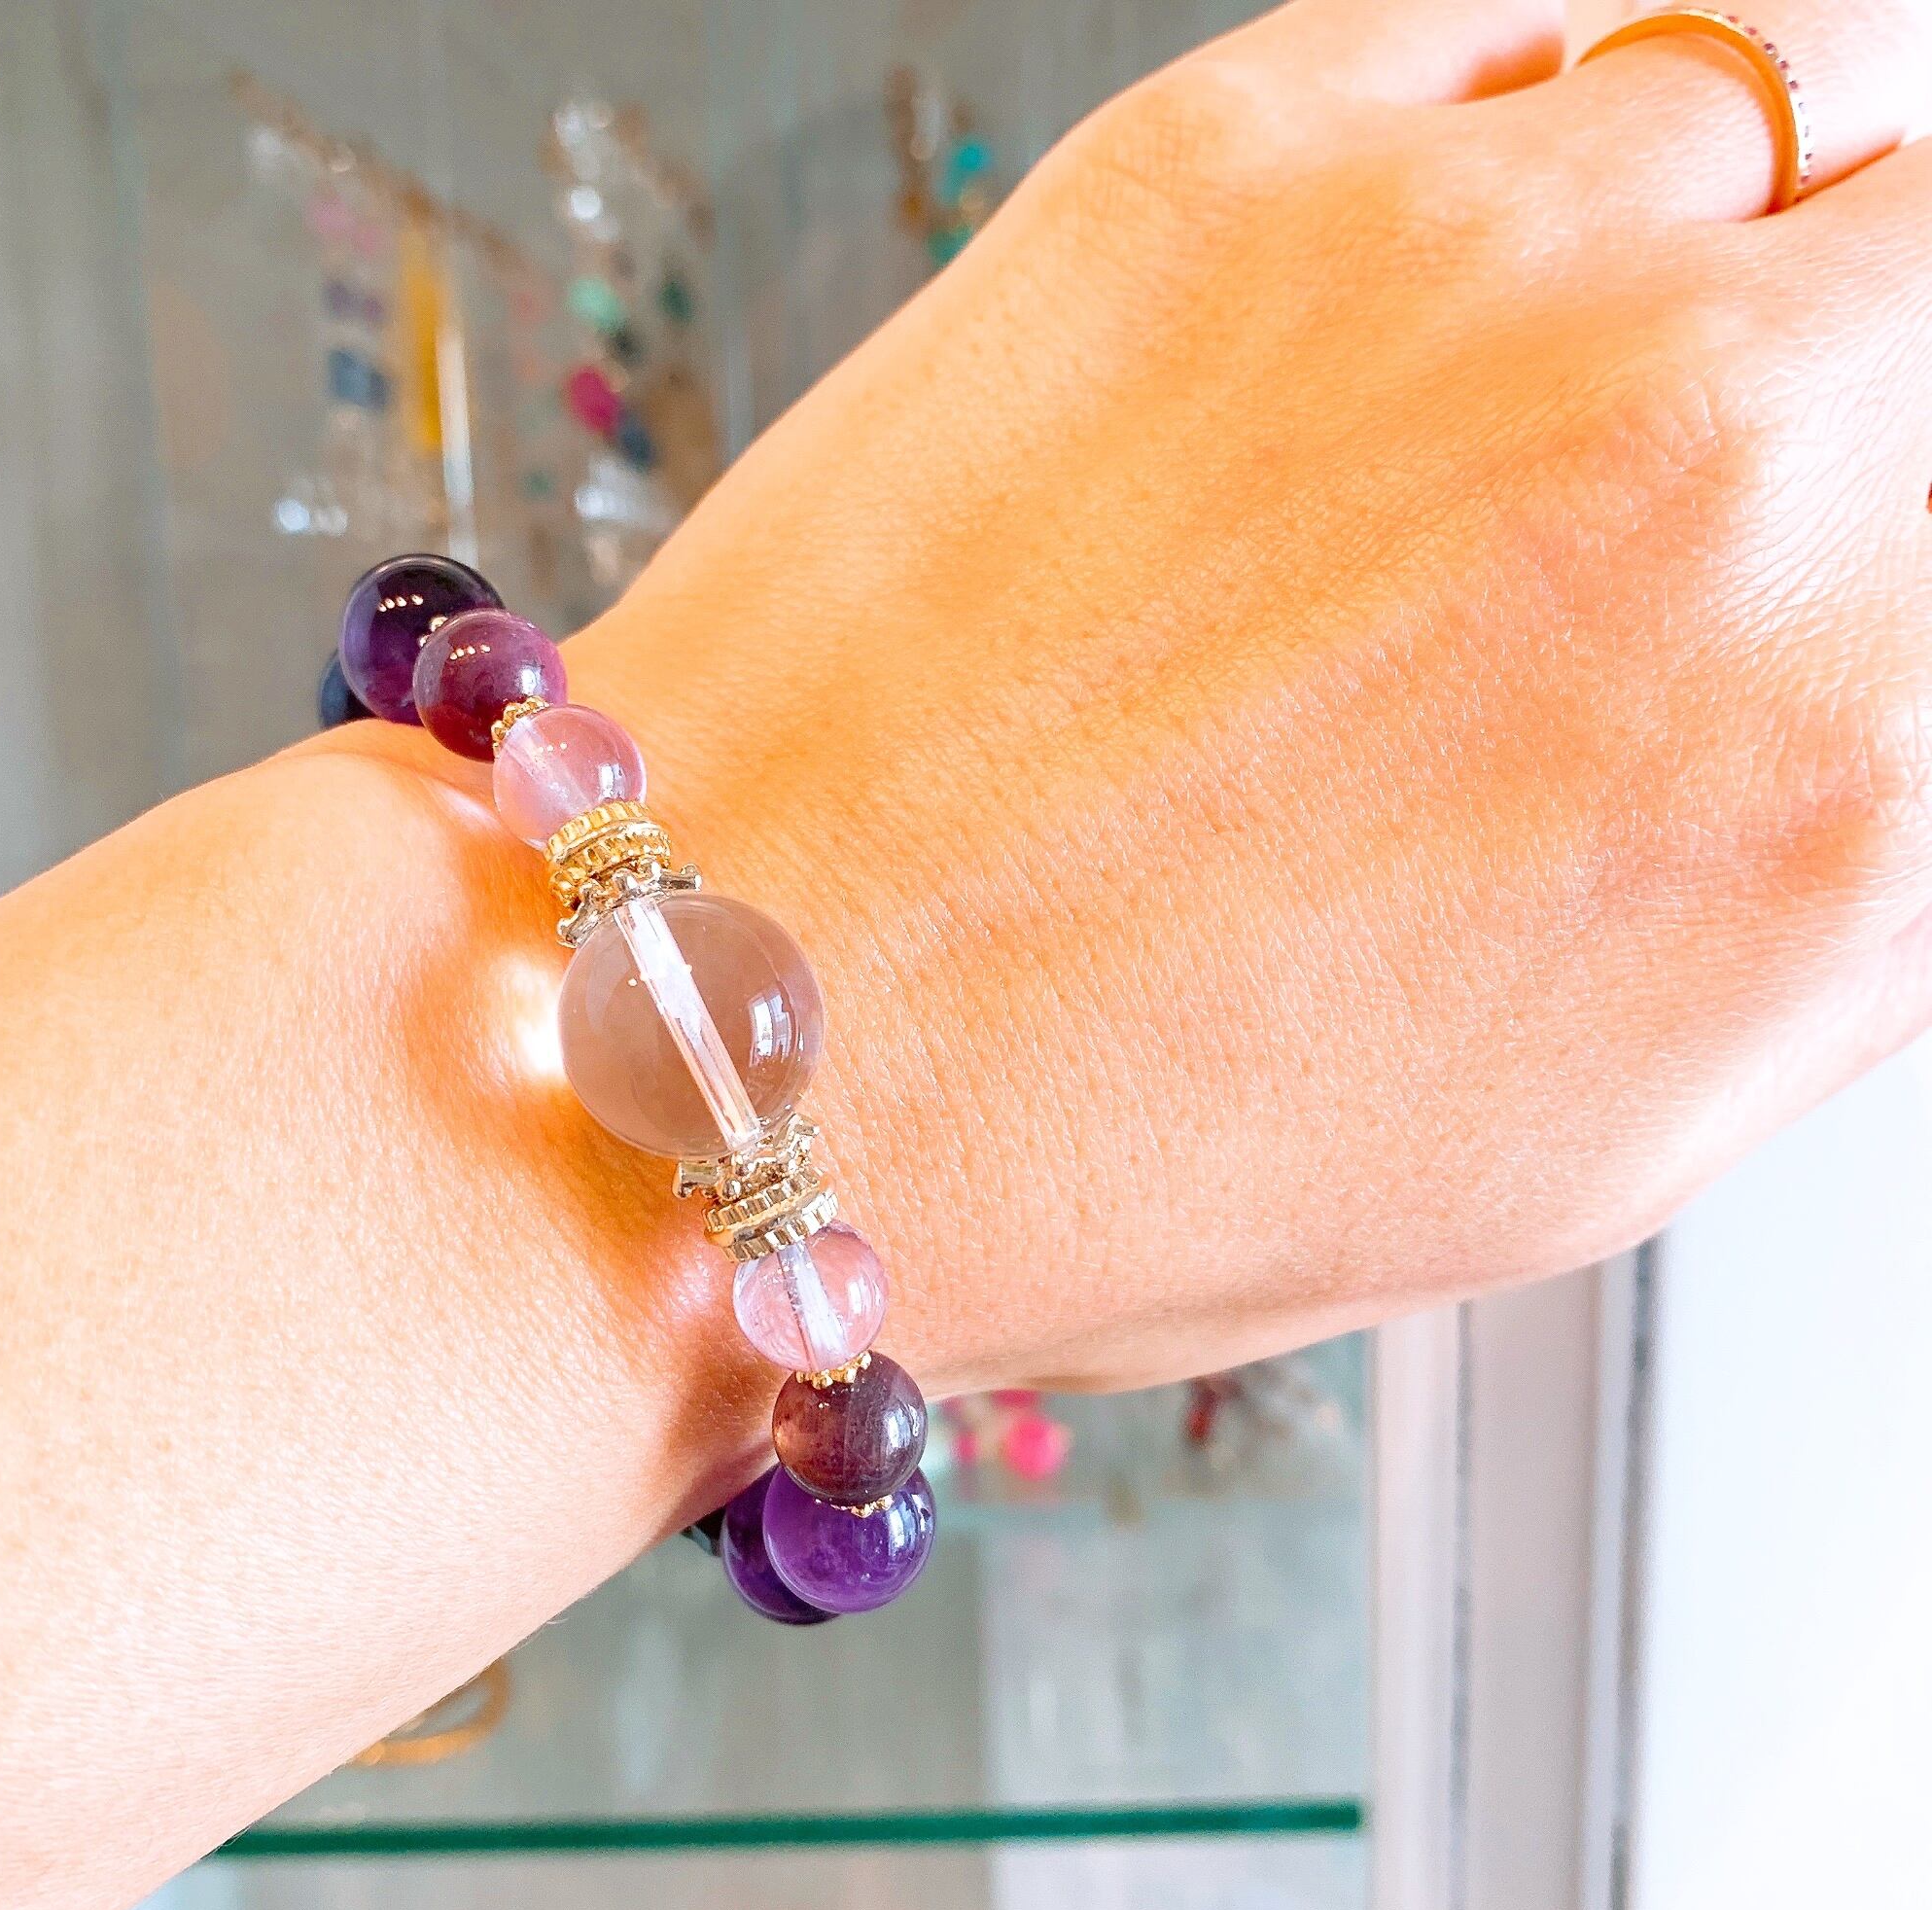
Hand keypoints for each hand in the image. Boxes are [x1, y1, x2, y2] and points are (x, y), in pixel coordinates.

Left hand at [558, 0, 1931, 1391]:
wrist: (745, 1028)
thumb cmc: (1107, 1137)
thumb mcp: (1580, 1145)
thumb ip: (1840, 904)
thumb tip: (1902, 728)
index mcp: (1844, 780)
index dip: (1900, 558)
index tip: (1836, 566)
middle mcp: (1719, 478)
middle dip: (1882, 353)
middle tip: (1751, 449)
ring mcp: (1486, 271)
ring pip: (1806, 72)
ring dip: (1751, 204)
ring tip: (1597, 350)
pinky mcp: (1240, 158)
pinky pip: (1543, 13)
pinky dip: (1553, 109)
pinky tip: (1458, 253)